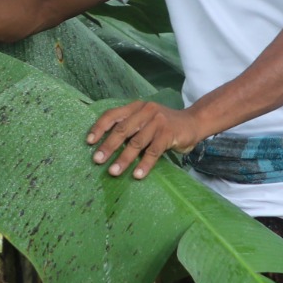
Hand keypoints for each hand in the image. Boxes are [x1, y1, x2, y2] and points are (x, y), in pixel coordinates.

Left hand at [86, 100, 204, 179]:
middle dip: (108, 146)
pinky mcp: (169, 134)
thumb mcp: (146, 119)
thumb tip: (107, 147)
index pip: (113, 114)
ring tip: (113, 171)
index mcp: (136, 107)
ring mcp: (158, 122)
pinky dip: (144, 164)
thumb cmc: (165, 124)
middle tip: (97, 160)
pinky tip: (137, 175)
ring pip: (136, 142)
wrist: (194, 122)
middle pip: (122, 129)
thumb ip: (130, 127)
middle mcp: (145, 111)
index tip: (88, 142)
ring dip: (124, 159)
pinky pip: (153, 151)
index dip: (99, 127)